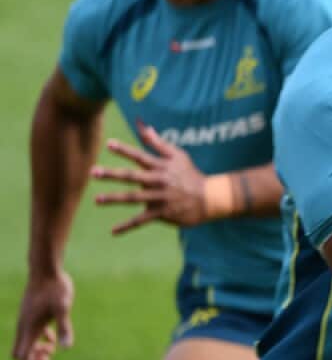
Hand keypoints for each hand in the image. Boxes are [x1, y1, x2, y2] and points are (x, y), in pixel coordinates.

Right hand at [12, 268, 74, 359]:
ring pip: (25, 342)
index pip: (23, 356)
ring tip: (51, 350)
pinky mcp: (32, 313)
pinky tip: (51, 338)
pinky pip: (31, 332)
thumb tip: (66, 348)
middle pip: (20, 353)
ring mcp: (27, 319)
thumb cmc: (55, 288)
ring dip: (35, 350)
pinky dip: (39, 339)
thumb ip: (64, 328)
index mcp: (29, 329)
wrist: (46, 270)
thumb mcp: (63, 308)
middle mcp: (24, 326)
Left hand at [91, 122, 206, 234]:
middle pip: (132, 177)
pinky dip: (127, 226)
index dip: (125, 150)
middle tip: (93, 172)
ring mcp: (160, 198)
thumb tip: (144, 128)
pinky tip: (113, 231)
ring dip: (114, 199)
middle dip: (112, 174)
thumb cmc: (191, 174)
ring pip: (133, 198)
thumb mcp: (178, 156)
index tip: (109, 144)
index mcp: (161, 167)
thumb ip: (159, 143)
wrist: (209, 198)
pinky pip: (142, 220)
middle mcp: (159, 181)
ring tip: (97, 199)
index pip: (140, 156)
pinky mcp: (163, 213)